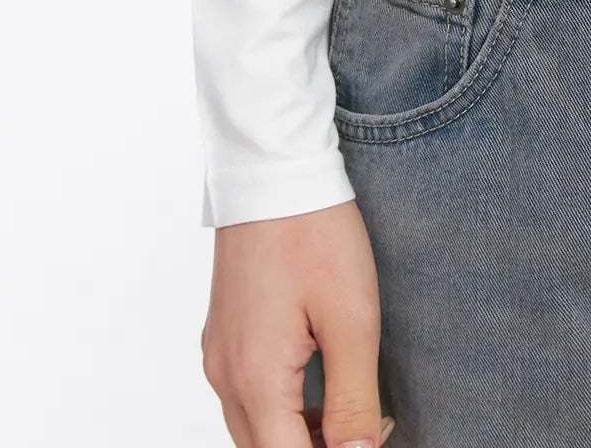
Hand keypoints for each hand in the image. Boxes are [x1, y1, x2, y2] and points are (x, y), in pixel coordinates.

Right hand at [202, 200, 387, 447]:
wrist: (273, 169)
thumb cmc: (315, 234)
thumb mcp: (351, 319)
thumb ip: (353, 400)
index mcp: (255, 380)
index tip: (371, 442)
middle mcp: (226, 375)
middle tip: (368, 432)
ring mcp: (219, 354)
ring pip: (253, 428)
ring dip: (296, 436)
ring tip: (350, 417)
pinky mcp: (223, 333)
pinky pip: (246, 396)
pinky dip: (281, 409)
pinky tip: (319, 389)